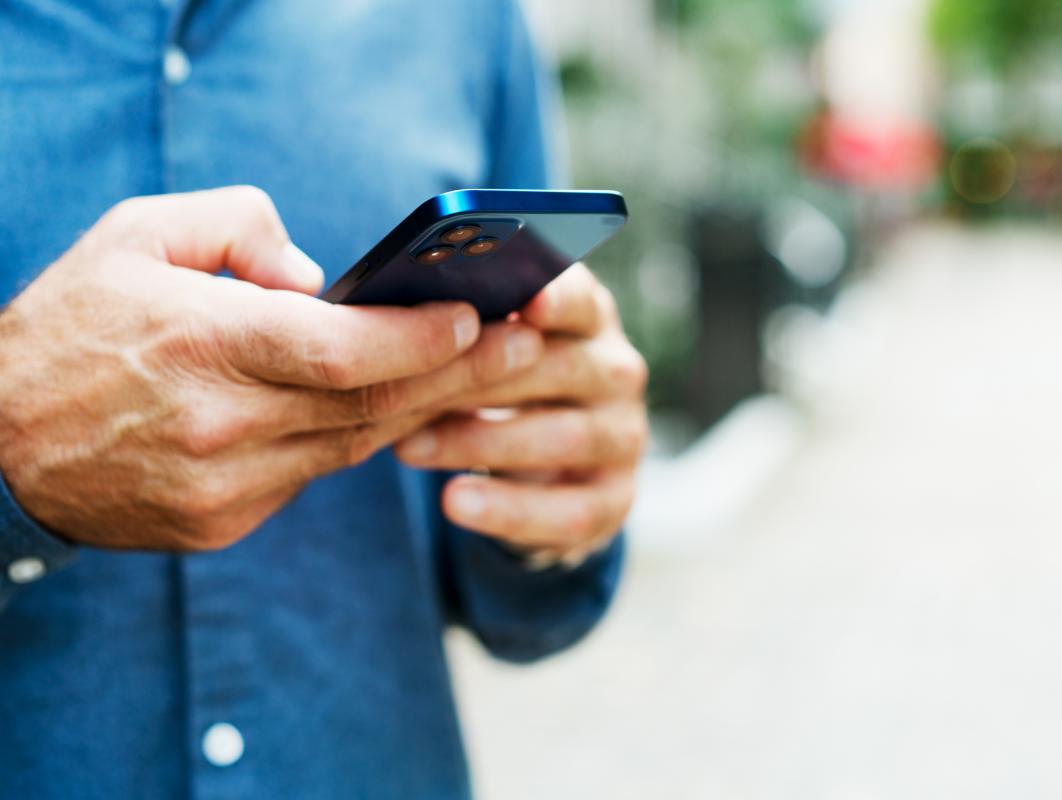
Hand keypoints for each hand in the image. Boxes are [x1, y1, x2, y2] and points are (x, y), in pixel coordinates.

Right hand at [0, 187, 542, 551]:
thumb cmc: (68, 327)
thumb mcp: (135, 236)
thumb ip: (237, 227)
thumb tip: (320, 277)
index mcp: (200, 343)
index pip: (341, 350)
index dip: (420, 339)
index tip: (478, 318)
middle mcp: (220, 424)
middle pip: (370, 405)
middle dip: (460, 376)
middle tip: (527, 347)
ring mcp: (223, 486)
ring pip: (352, 446)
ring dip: (421, 410)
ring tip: (479, 374)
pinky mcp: (221, 523)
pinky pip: (311, 476)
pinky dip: (352, 439)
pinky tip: (392, 411)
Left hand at [395, 265, 647, 565]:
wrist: (535, 473)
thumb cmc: (495, 387)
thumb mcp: (485, 351)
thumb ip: (465, 329)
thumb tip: (401, 315)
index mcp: (588, 319)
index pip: (581, 300)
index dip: (556, 299)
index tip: (524, 303)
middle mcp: (617, 372)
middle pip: (563, 367)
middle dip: (482, 379)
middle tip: (407, 388)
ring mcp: (623, 436)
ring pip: (565, 438)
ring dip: (481, 443)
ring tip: (409, 448)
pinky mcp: (616, 498)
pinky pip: (571, 510)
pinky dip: (509, 509)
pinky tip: (455, 502)